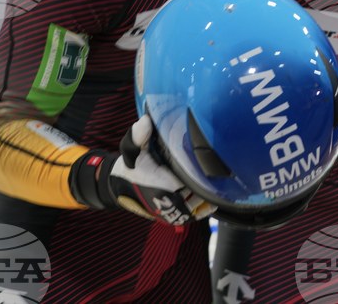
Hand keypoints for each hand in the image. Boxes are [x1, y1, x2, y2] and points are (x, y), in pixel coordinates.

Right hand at [71, 115, 215, 223]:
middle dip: (205, 182)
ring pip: (197, 204)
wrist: (120, 186)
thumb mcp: (131, 148)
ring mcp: (170, 210)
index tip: (209, 160)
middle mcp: (167, 200)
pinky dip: (204, 210)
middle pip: (197, 192)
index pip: (189, 179)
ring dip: (206, 194)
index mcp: (161, 183)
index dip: (200, 171)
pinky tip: (213, 201)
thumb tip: (146, 121)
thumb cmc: (129, 166)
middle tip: (217, 170)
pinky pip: (193, 215)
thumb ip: (138, 135)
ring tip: (217, 183)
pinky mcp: (172, 216)